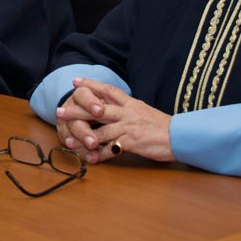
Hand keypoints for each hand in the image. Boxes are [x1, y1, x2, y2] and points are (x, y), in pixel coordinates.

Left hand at [55, 77, 174, 163]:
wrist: (179, 137)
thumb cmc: (162, 126)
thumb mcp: (143, 110)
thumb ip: (127, 109)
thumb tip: (112, 106)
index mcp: (130, 103)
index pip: (108, 90)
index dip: (91, 84)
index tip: (75, 81)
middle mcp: (127, 113)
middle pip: (97, 109)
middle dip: (77, 110)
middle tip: (60, 110)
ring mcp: (128, 128)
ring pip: (100, 131)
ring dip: (83, 136)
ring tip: (68, 139)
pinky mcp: (131, 143)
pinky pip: (111, 149)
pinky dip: (99, 155)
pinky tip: (89, 158)